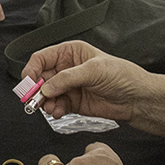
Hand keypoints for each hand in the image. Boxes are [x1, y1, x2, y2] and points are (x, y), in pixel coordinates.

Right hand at [22, 41, 152, 120]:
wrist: (136, 98)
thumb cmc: (121, 75)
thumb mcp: (93, 70)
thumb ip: (67, 78)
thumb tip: (46, 87)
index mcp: (70, 52)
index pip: (42, 58)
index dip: (32, 69)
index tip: (27, 82)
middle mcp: (67, 68)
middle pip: (40, 77)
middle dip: (36, 89)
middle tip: (34, 99)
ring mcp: (69, 86)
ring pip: (46, 94)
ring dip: (44, 102)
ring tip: (50, 107)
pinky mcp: (73, 102)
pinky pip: (56, 106)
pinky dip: (54, 110)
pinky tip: (58, 112)